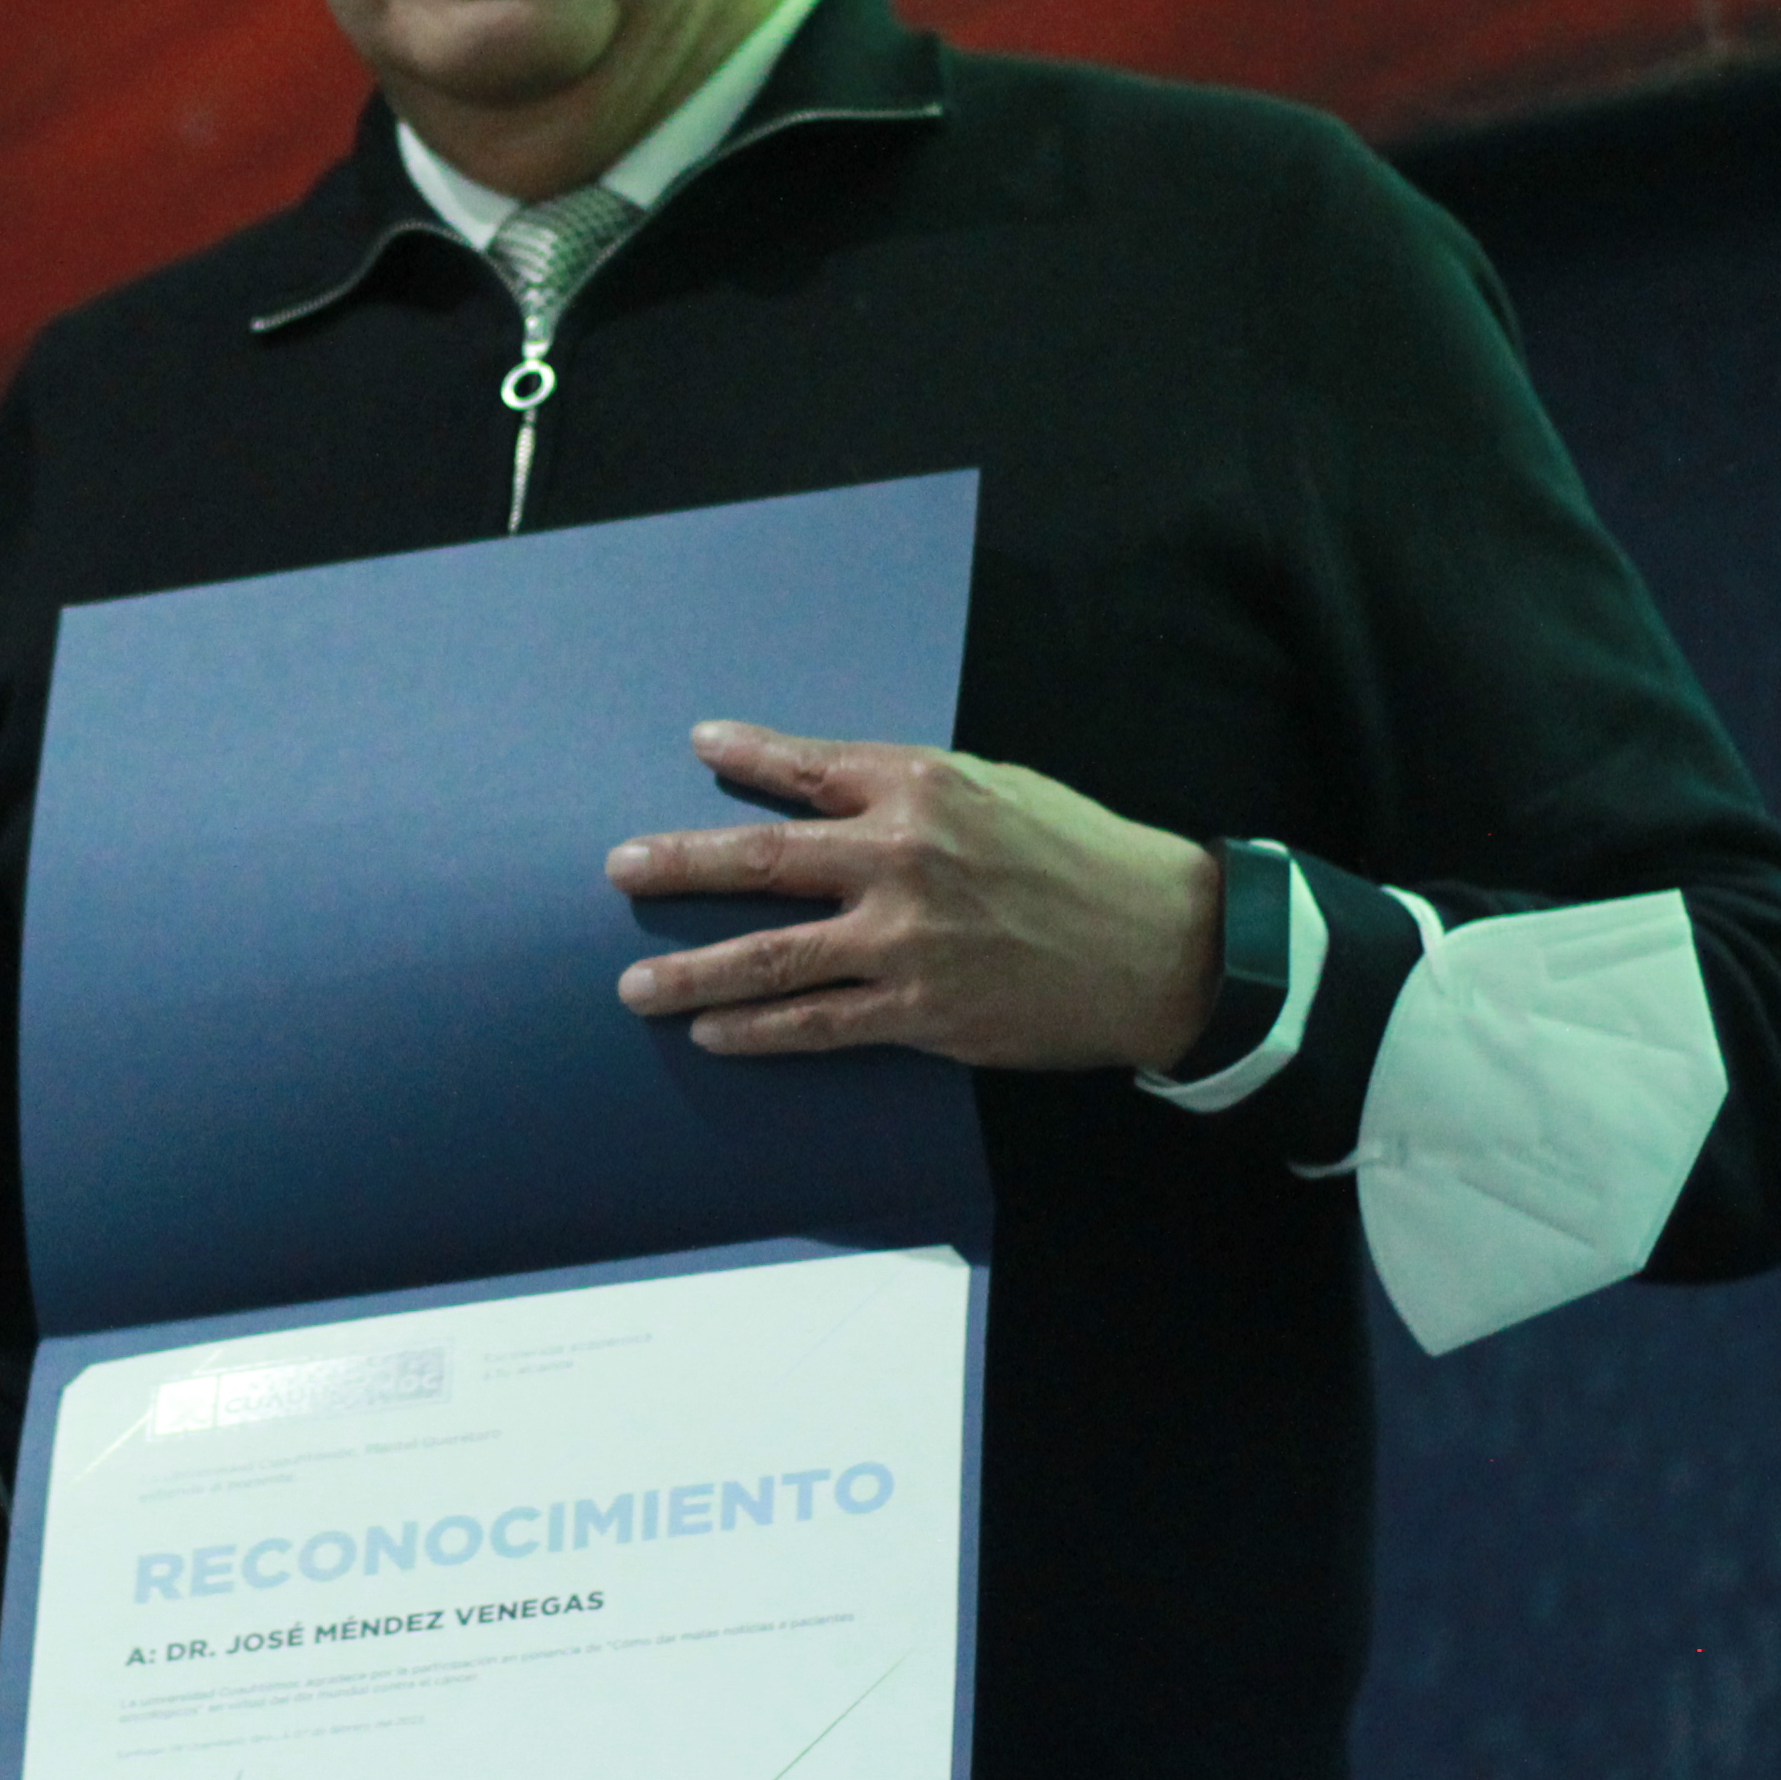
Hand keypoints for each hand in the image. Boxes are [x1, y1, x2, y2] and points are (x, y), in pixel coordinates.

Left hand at [603, 719, 1221, 1071]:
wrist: (1161, 944)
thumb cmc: (1083, 856)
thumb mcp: (998, 789)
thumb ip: (913, 791)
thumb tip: (834, 792)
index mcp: (921, 787)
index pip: (808, 769)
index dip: (747, 755)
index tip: (698, 746)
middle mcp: (901, 857)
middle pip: (759, 862)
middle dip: (678, 866)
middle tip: (618, 870)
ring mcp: (904, 941)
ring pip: (770, 957)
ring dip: (692, 971)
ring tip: (634, 984)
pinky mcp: (920, 1012)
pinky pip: (817, 1024)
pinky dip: (756, 1031)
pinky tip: (712, 1033)